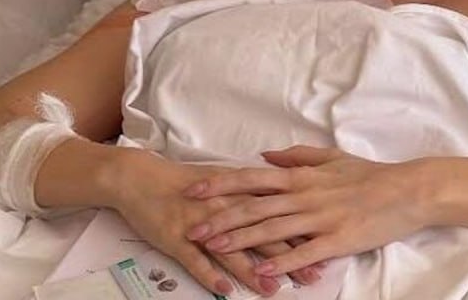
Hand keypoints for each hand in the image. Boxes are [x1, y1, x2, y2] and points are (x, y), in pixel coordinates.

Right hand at [104, 149, 322, 296]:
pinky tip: (223, 290)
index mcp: (239, 193)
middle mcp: (224, 208)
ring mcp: (198, 223)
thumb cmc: (185, 183)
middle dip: (288, 256)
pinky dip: (209, 274)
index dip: (303, 232)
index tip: (326, 248)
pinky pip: (194, 259)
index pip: (278, 214)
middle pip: (261, 233)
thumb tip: (285, 205)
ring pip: (230, 249)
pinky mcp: (175, 237)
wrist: (141, 178)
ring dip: (252, 270)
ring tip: (271, 288)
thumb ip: (254, 192)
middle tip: (311, 275)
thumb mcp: (224, 181)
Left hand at [182, 145, 429, 277]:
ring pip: (272, 229)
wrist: (407, 190)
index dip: (221, 184)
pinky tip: (263, 272)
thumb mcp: (331, 158)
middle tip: (192, 228)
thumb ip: (296, 157)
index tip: (195, 191)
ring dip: (241, 240)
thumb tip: (264, 156)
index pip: (252, 179)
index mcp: (301, 176)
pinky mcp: (337, 240)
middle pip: (254, 206)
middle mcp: (305, 195)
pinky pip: (304, 253)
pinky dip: (282, 263)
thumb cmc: (370, 174)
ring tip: (214, 249)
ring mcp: (320, 218)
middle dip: (220, 218)